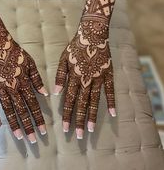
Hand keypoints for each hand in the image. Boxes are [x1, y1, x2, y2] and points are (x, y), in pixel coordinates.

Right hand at [0, 25, 47, 143]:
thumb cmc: (16, 53)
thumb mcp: (30, 63)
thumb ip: (37, 79)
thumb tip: (45, 94)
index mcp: (24, 82)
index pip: (33, 104)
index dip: (38, 118)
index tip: (43, 130)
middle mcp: (13, 88)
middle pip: (22, 110)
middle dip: (28, 125)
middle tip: (33, 140)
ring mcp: (0, 88)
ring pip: (8, 110)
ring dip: (14, 123)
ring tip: (19, 136)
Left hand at [54, 22, 115, 137]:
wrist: (92, 34)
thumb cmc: (75, 47)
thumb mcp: (63, 59)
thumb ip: (60, 76)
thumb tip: (56, 93)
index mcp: (74, 77)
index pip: (69, 100)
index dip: (67, 114)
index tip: (65, 128)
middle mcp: (86, 80)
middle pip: (81, 104)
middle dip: (78, 120)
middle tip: (77, 135)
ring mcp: (98, 78)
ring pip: (94, 100)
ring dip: (92, 115)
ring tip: (90, 129)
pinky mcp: (108, 74)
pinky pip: (110, 90)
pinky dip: (111, 102)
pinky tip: (113, 113)